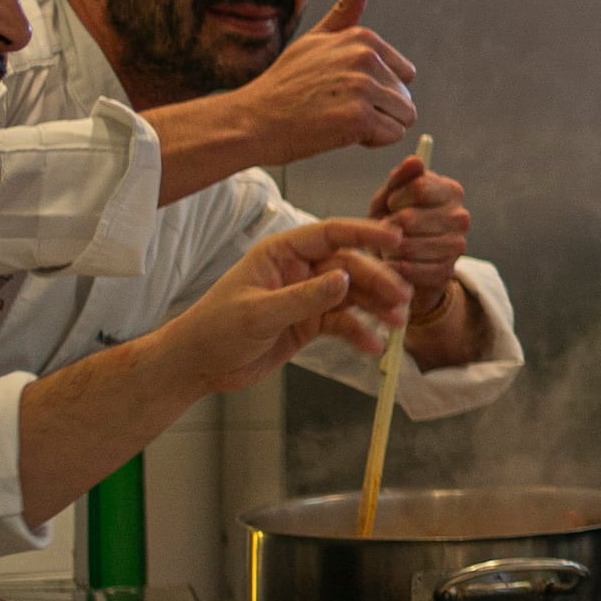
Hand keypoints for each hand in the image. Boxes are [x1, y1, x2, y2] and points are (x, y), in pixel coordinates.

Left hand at [165, 218, 407, 394]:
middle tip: (402, 297)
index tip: (395, 240)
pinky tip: (373, 345)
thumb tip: (344, 279)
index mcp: (281, 252)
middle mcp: (298, 269)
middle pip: (349, 267)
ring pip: (352, 295)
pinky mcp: (309, 322)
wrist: (199, 366)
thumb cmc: (216, 329)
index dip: (364, 234)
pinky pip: (343, 322)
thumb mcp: (259, 313)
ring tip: (398, 322)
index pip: (330, 234)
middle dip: (377, 281)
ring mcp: (306, 296)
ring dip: (376, 306)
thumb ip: (304, 297)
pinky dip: (359, 332)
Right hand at [230, 0, 416, 165]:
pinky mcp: (358, 117)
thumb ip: (345, 9)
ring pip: (404, 117)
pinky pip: (393, 135)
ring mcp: (362, 86)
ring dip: (378, 126)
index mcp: (362, 37)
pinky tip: (340, 133)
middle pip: (405, 97)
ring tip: (339, 119)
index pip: (404, 73)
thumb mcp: (316, 38)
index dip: (378, 89)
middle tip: (337, 108)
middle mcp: (365, 57)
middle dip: (379, 109)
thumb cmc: (284, 84)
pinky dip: (373, 141)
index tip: (343, 90)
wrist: (252, 120)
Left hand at [366, 149, 471, 316]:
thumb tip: (415, 160)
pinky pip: (412, 269)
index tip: (391, 204)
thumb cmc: (393, 220)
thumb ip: (400, 178)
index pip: (419, 187)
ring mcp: (457, 246)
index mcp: (451, 191)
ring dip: (389, 249)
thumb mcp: (390, 196)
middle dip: (388, 225)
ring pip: (409, 246)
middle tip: (386, 229)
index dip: (396, 197)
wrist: (398, 260)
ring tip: (387, 247)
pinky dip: (395, 268)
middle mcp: (460, 217)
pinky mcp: (447, 271)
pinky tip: (391, 264)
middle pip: (410, 219)